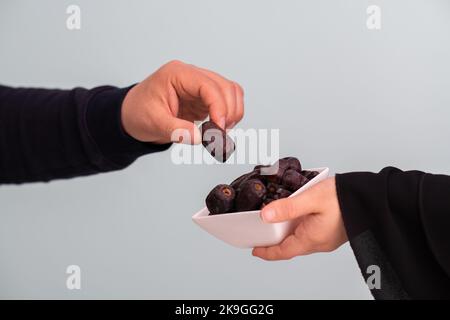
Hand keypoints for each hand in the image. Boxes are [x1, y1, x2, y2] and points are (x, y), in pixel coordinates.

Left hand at [121, 60, 243, 143]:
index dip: (219, 106)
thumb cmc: (138, 112)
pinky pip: (227, 101)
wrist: (132, 114)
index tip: (220, 127)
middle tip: (220, 135)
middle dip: (228, 111)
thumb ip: (176, 130)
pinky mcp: (204, 97)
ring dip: (233, 112)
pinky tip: (220, 128)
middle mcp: (192, 75)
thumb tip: (199, 138)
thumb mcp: (153, 122)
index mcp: (178, 74)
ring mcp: (200, 85)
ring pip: (231, 92)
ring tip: (221, 132)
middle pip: (225, 87)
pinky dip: (229, 115)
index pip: (208, 85)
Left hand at [252, 177, 347, 260]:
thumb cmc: (345, 197)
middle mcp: (319, 243)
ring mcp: (327, 238)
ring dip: (287, 234)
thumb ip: (288, 207)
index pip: (283, 252)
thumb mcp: (312, 198)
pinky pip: (311, 233)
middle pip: (291, 247)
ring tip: (275, 223)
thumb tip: (265, 215)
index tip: (255, 250)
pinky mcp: (333, 231)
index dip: (267, 252)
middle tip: (261, 235)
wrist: (372, 198)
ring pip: (301, 239)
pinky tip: (296, 215)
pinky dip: (299, 227)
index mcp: (312, 239)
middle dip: (275, 242)